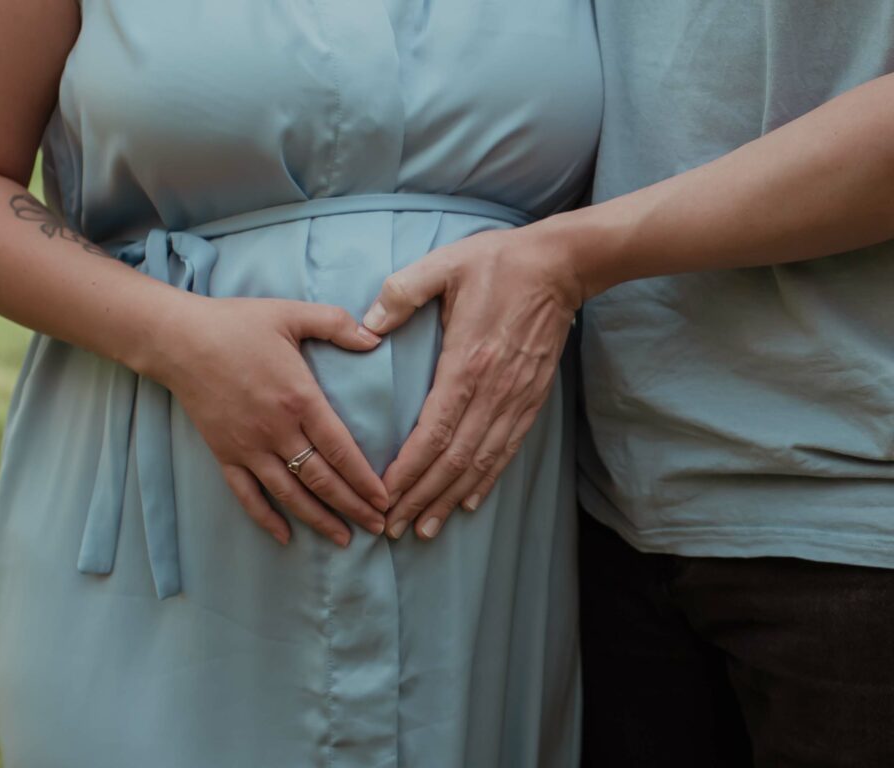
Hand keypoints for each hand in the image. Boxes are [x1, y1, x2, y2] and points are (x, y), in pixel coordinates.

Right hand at [150, 295, 389, 546]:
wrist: (178, 340)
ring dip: (319, 520)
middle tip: (378, 527)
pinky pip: (247, 495)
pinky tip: (286, 536)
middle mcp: (276, 430)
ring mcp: (248, 447)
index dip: (365, 479)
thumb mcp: (291, 314)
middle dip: (353, 507)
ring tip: (344, 539)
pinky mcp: (224, 454)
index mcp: (300, 399)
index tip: (384, 499)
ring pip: (289, 495)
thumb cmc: (236, 324)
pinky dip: (266, 519)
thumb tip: (375, 336)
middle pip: (321, 480)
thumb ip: (336, 323)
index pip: (341, 450)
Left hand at [362, 225, 580, 539]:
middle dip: (422, 497)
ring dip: (451, 499)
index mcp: (466, 363)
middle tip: (395, 527)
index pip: (433, 432)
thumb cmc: (498, 263)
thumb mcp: (443, 265)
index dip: (408, 470)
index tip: (384, 495)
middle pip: (454, 459)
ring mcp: (515, 399)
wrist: (560, 266)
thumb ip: (401, 293)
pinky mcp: (531, 400)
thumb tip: (365, 326)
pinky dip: (486, 480)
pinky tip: (469, 502)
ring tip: (426, 528)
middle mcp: (493, 391)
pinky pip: (506, 450)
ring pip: (480, 463)